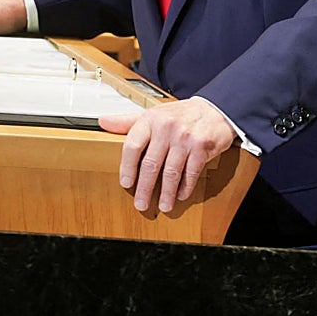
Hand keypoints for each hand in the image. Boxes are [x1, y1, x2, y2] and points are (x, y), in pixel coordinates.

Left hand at [99, 97, 235, 212]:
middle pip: (151, 163)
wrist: (214, 109)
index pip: (133, 145)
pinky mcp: (202, 147)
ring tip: (163, 205)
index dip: (127, 167)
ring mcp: (185, 138)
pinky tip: (180, 195)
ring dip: (166, 192)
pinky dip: (185, 187)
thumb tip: (103, 122)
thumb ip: (127, 121)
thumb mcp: (152, 114)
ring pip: (171, 172)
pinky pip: (191, 172)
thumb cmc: (180, 115)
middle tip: (140, 203)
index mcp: (151, 119)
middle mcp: (167, 128)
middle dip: (144, 187)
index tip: (125, 183)